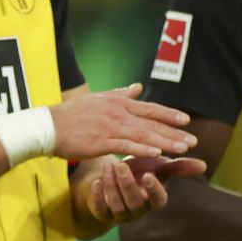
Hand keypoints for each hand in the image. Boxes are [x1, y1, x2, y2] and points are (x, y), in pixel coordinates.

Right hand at [50, 85, 197, 160]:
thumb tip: (138, 86)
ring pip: (144, 134)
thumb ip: (120, 93)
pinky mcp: (101, 141)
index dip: (169, 114)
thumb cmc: (71, 115)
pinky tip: (157, 154)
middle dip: (174, 131)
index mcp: (117, 102)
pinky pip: (126, 145)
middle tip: (193, 140)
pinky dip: (143, 148)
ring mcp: (110, 126)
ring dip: (165, 141)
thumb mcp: (97, 99)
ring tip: (183, 148)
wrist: (48, 126)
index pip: (149, 108)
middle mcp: (117, 112)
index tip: (186, 120)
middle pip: (151, 122)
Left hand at [83, 156, 208, 225]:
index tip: (148, 175)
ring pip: (117, 205)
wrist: (111, 178)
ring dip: (111, 186)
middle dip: (127, 184)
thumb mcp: (156, 167)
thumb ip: (177, 167)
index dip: (153, 189)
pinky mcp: (103, 213)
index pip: (158, 200)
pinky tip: (95, 182)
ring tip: (108, 167)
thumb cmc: (139, 171)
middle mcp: (138, 209)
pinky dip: (97, 196)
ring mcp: (120, 214)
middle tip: (121, 165)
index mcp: (153, 199)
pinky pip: (99, 209)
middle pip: (134, 202)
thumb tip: (203, 164)